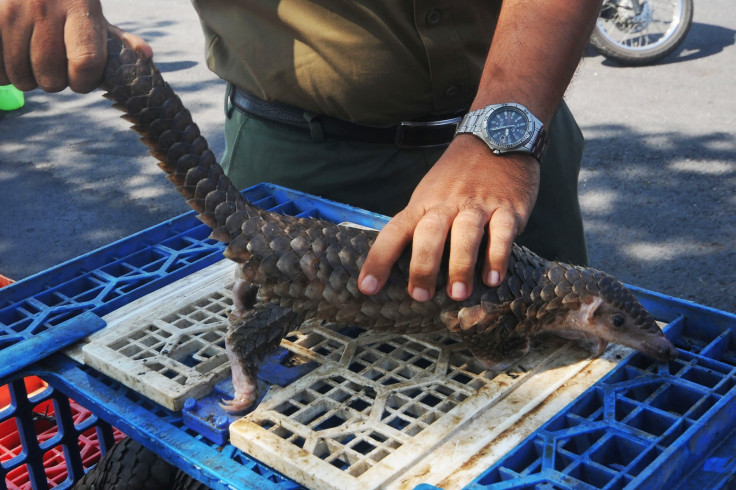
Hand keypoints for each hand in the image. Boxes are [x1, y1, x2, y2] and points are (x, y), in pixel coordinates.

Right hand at [0, 0, 150, 92]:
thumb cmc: (62, 1)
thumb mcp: (90, 13)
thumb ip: (115, 39)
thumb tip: (145, 55)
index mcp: (80, 6)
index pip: (86, 62)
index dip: (84, 81)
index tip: (80, 78)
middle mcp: (44, 7)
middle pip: (51, 78)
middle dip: (53, 81)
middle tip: (50, 64)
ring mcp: (11, 12)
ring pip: (21, 78)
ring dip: (26, 77)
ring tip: (28, 56)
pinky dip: (3, 72)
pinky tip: (9, 54)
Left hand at [358, 135, 539, 301]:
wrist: (497, 136)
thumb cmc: (458, 177)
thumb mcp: (430, 194)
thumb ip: (419, 224)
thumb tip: (400, 264)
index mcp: (423, 204)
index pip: (395, 232)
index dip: (379, 260)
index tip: (367, 287)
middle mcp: (447, 205)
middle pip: (429, 234)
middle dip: (423, 266)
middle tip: (419, 296)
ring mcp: (477, 205)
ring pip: (465, 234)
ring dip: (460, 265)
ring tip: (457, 294)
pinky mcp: (507, 207)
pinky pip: (501, 233)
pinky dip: (497, 256)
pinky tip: (493, 279)